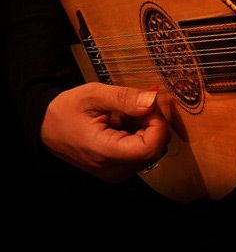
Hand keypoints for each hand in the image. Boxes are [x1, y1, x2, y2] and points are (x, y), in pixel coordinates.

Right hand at [41, 83, 169, 181]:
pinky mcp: (118, 168)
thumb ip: (124, 97)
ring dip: (147, 129)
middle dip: (154, 123)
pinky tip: (124, 123)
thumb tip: (152, 100)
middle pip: (155, 149)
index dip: (157, 123)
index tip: (148, 105)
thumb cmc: (66, 111)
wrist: (46, 128)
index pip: (151, 147)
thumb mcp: (92, 95)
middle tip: (137, 105)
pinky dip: (140, 135)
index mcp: (105, 152)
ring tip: (126, 114)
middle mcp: (114, 169)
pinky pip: (142, 153)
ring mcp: (117, 172)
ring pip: (152, 151)